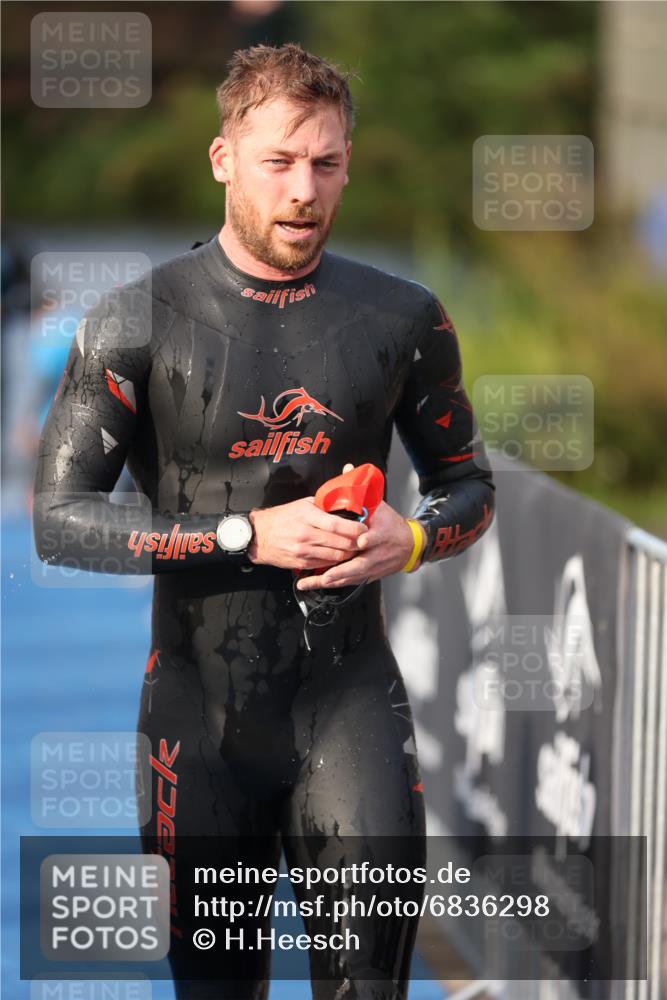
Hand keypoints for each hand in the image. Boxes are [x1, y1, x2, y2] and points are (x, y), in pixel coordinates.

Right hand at [247, 475, 367, 570]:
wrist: (259, 536)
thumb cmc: (281, 518)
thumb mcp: (302, 505)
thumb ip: (323, 506)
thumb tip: (344, 505)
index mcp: (307, 516)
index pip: (337, 524)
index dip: (354, 528)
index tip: (364, 528)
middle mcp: (306, 534)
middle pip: (340, 543)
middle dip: (356, 543)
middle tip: (364, 540)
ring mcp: (303, 551)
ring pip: (335, 556)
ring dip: (348, 553)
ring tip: (354, 548)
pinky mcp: (301, 563)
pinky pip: (325, 564)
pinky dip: (335, 561)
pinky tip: (339, 555)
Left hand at [294, 463, 426, 589]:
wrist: (409, 546)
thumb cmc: (391, 525)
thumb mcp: (379, 506)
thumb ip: (361, 490)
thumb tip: (347, 468)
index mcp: (382, 534)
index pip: (375, 537)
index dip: (368, 540)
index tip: (361, 541)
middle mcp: (377, 553)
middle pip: (361, 564)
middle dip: (343, 570)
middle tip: (326, 575)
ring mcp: (372, 567)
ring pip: (352, 576)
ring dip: (333, 580)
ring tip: (313, 582)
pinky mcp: (368, 575)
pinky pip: (349, 582)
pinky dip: (334, 583)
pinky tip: (317, 585)